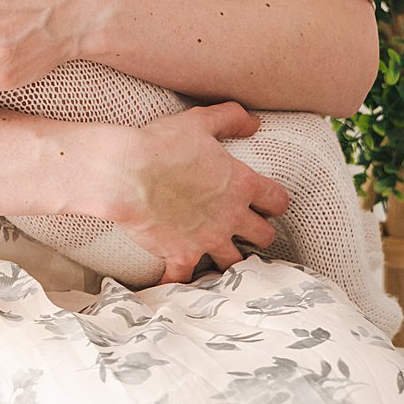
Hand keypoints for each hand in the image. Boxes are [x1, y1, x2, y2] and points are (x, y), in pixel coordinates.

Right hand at [91, 101, 291, 285]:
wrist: (126, 172)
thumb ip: (232, 117)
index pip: (277, 200)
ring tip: (221, 255)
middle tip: (246, 228)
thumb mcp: (200, 121)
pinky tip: (174, 286)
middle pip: (264, 237)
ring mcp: (207, 240)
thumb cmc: (162, 144)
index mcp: (241, 184)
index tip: (266, 202)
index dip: (274, 201)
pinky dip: (179, 283)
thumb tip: (254, 122)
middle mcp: (231, 217)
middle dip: (258, 234)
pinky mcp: (181, 255)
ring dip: (229, 260)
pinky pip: (184, 280)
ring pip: (234, 263)